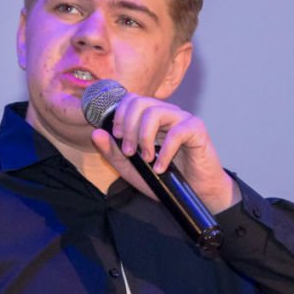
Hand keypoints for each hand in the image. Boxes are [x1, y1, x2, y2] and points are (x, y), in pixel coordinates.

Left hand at [88, 93, 240, 213]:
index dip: (119, 115)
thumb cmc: (166, 179)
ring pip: (155, 113)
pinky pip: (177, 132)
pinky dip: (164, 151)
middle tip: (129, 152)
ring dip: (144, 137)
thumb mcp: (132, 169)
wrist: (196, 194)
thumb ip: (113, 152)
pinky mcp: (196, 129)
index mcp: (151, 117)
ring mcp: (182, 119)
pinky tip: (161, 168)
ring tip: (146, 159)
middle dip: (129, 127)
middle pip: (140, 102)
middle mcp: (166, 113)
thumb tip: (96, 133)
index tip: (117, 137)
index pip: (131, 100)